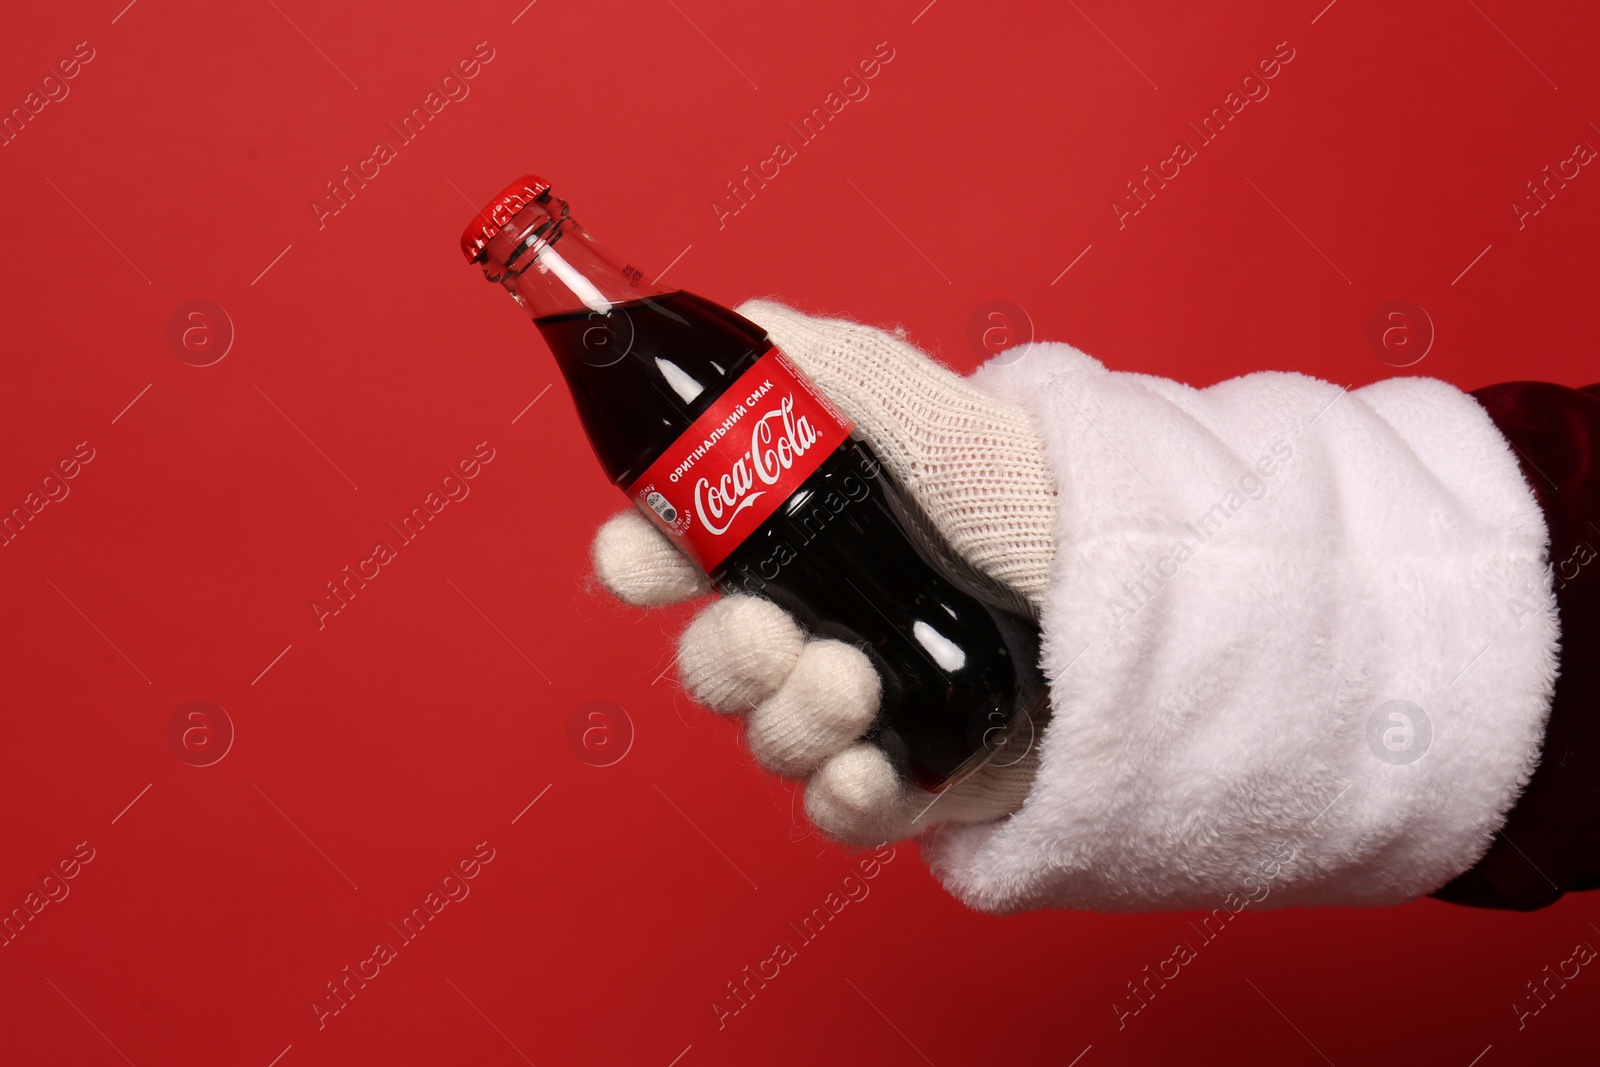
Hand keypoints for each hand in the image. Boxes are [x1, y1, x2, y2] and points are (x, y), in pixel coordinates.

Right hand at [591, 299, 1056, 845]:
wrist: (1162, 601)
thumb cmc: (1053, 507)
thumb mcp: (953, 429)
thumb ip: (849, 376)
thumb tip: (755, 320)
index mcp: (812, 539)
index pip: (688, 556)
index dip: (644, 559)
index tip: (638, 555)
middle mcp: (823, 624)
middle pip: (715, 660)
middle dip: (723, 652)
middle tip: (772, 633)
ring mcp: (866, 710)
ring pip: (770, 737)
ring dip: (791, 718)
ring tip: (854, 683)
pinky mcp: (914, 783)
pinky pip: (839, 811)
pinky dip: (841, 797)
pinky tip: (871, 771)